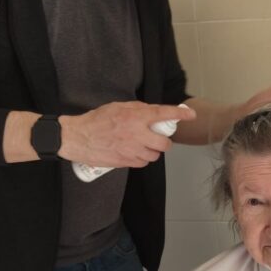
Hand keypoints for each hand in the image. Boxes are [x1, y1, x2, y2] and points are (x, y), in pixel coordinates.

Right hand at [59, 101, 195, 167]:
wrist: (79, 138)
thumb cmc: (97, 120)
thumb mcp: (118, 107)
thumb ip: (137, 109)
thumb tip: (153, 112)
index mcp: (136, 117)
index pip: (163, 114)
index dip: (180, 114)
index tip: (191, 115)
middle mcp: (137, 134)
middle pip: (165, 143)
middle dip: (163, 141)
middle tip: (157, 138)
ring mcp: (132, 150)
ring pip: (155, 155)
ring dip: (152, 151)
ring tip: (142, 145)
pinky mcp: (126, 162)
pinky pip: (143, 163)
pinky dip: (142, 159)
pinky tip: (134, 153)